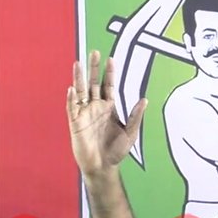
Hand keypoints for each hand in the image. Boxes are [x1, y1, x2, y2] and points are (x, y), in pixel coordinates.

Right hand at [66, 51, 147, 176]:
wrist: (104, 166)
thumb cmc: (116, 151)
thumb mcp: (131, 133)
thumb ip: (136, 116)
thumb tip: (144, 99)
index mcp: (109, 108)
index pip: (108, 86)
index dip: (109, 73)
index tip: (111, 58)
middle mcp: (96, 107)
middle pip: (93, 83)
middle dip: (93, 68)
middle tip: (94, 52)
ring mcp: (85, 114)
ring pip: (81, 91)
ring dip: (79, 77)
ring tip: (78, 63)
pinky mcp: (75, 123)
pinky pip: (73, 108)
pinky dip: (72, 98)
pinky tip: (73, 89)